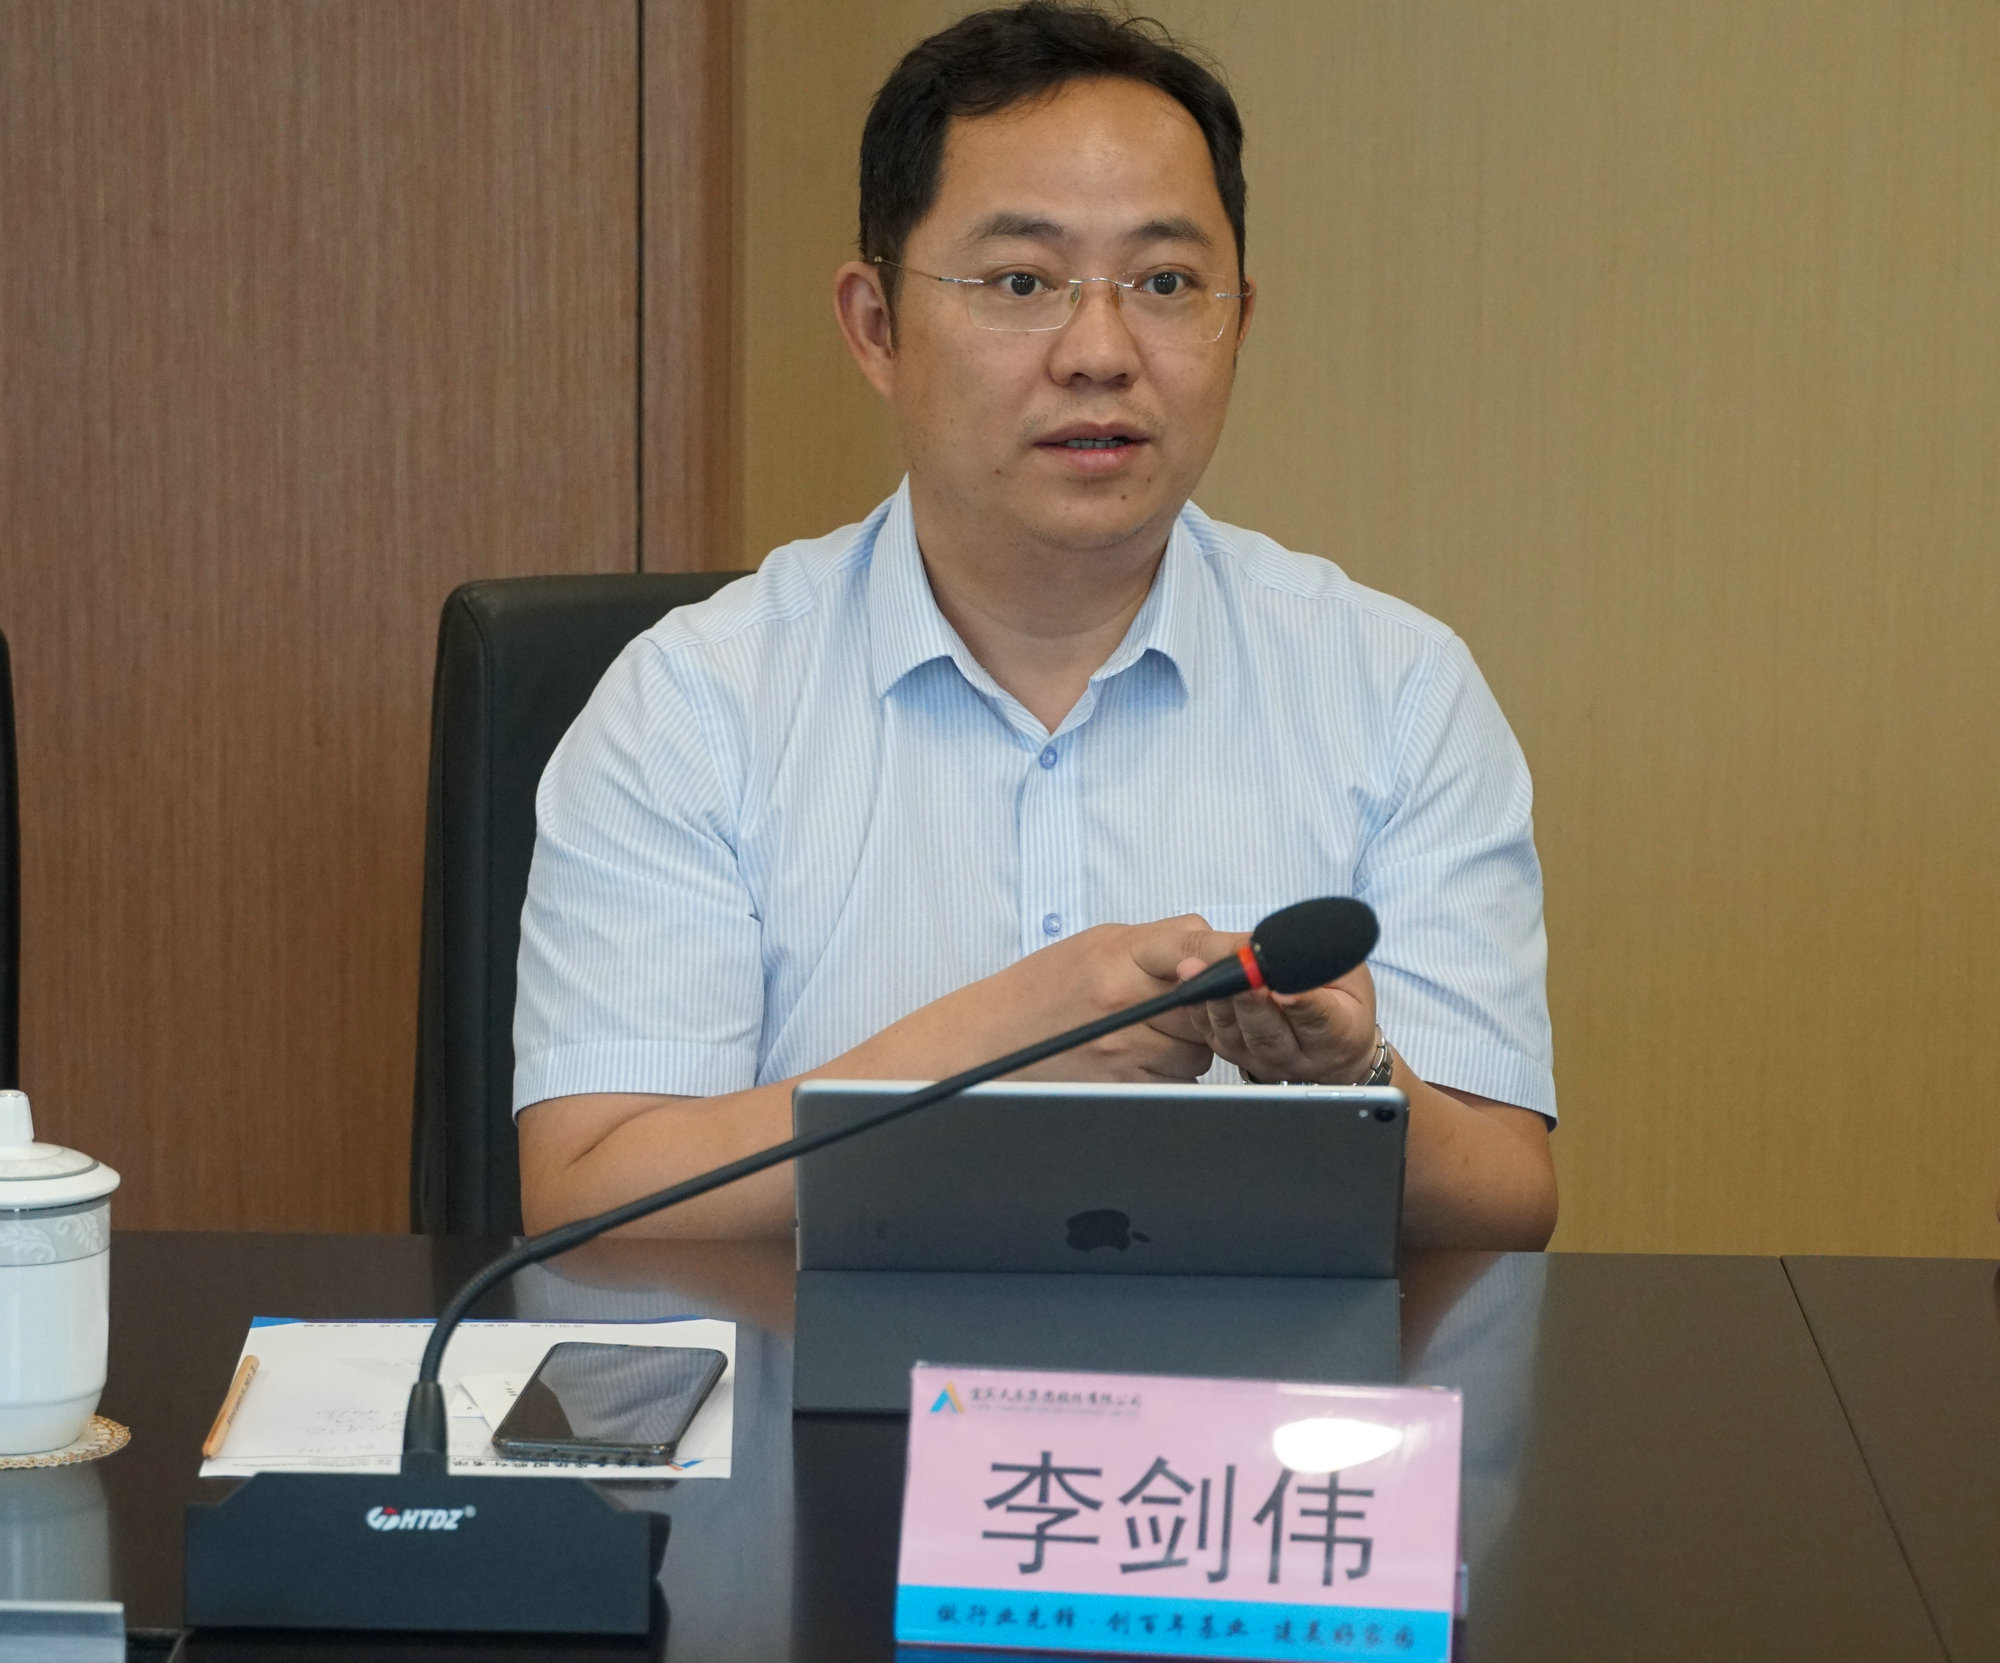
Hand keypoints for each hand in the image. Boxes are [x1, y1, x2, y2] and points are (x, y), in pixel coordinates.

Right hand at [990, 915, 1219, 1082]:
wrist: (992, 1038)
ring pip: (1202, 1051)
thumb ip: (1163, 941)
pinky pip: (1180, 1082)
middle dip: (1212, 1006)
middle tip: (1187, 1001)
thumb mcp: (1100, 944)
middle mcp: (1125, 1004)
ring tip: (1151, 1030)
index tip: (1260, 958)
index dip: (1236, 955)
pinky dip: (1172, 1072)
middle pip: (1211, 1006)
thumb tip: (1224, 944)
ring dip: (1193, 1043)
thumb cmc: (1046, 988)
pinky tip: (1141, 1056)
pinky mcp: (1125, 1086)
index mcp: (1119, 957)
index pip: (1196, 949)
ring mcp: (1126, 1050)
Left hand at [1158, 928, 1378, 1084]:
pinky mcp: (1235, 1054)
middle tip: (1238, 977)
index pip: (1321, 1022)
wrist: (1330, 1041)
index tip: (1286, 990)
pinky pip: (1212, 1033)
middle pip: (1270, 1035)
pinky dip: (1199, 1007)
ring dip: (1216, 1003)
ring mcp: (1264, 1061)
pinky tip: (1188, 981)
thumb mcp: (1346, 972)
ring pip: (1236, 1036)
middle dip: (1250, 1003)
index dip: (1304, 1006)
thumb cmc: (1342, 997)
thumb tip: (1285, 943)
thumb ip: (1322, 961)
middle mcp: (1298, 1058)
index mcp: (1337, 1038)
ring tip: (1199, 972)